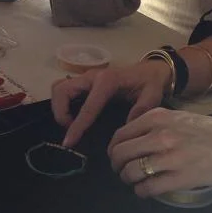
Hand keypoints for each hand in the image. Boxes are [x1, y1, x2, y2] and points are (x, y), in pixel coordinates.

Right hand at [51, 60, 170, 147]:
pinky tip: (73, 116)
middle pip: (62, 90)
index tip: (68, 142)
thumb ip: (142, 110)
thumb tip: (126, 128)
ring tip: (70, 124)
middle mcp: (92, 76)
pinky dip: (62, 103)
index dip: (76, 126)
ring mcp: (87, 77)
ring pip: (59, 87)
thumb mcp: (152, 96)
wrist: (151, 69)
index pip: (87, 107)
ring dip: (59, 107)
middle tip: (71, 130)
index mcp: (107, 81)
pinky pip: (65, 88)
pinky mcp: (85, 81)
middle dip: (60, 113)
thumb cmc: (150, 83)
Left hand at [107, 108, 211, 197]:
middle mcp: (160, 136)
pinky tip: (144, 190)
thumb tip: (131, 138)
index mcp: (158, 118)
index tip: (116, 155)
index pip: (122, 134)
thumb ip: (155, 124)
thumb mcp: (178, 117)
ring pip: (131, 172)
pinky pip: (148, 188)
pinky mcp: (178, 178)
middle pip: (121, 153)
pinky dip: (141, 191)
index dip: (114, 148)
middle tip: (120, 170)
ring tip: (133, 180)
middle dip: (116, 165)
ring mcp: (169, 158)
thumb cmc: (208, 131)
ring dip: (127, 179)